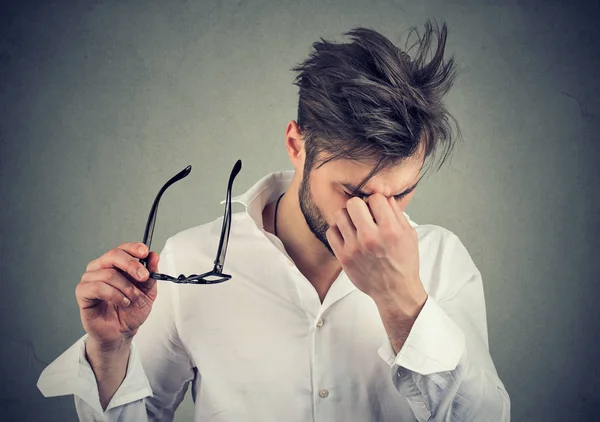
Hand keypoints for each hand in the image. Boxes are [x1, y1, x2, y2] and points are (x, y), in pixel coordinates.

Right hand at [75, 242, 158, 346]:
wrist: (122, 332)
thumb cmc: (131, 310)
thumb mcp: (148, 292)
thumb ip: (151, 274)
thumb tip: (154, 256)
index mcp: (117, 264)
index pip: (123, 248)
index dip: (134, 247)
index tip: (145, 253)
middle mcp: (101, 267)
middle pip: (113, 255)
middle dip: (131, 265)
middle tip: (143, 277)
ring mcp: (90, 279)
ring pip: (108, 274)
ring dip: (126, 288)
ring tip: (134, 299)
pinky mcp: (83, 292)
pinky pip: (97, 287)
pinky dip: (114, 295)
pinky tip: (123, 302)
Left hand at [326, 193, 426, 313]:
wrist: (394, 291)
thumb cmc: (403, 262)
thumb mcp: (409, 235)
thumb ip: (396, 213)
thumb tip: (383, 196)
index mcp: (390, 230)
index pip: (376, 198)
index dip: (378, 202)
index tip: (378, 210)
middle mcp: (370, 238)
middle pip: (354, 203)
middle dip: (360, 206)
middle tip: (365, 215)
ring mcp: (354, 248)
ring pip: (340, 214)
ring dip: (348, 217)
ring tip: (356, 225)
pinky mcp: (343, 257)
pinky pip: (331, 231)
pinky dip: (339, 230)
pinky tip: (348, 235)